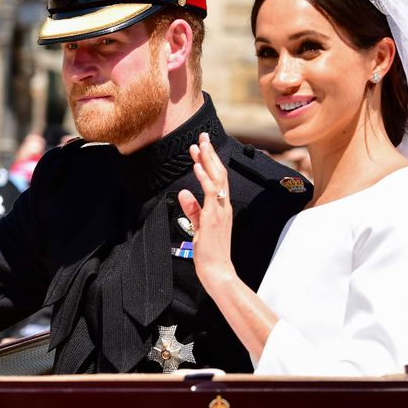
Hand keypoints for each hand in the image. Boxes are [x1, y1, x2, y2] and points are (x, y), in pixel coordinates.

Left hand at [178, 132, 235, 288]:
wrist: (217, 271)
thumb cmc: (209, 253)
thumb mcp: (198, 227)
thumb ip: (192, 210)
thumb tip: (183, 192)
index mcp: (222, 208)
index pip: (218, 179)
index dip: (210, 162)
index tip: (202, 147)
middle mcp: (224, 206)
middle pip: (219, 173)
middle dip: (211, 154)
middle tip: (203, 136)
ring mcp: (221, 211)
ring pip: (217, 179)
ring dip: (207, 160)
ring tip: (199, 144)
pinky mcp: (214, 217)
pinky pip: (210, 193)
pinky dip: (204, 178)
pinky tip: (197, 166)